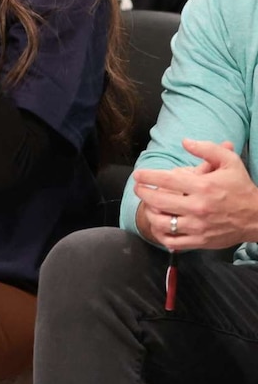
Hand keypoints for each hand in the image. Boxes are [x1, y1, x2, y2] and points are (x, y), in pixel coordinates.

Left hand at [134, 139, 257, 249]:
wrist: (257, 217)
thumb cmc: (241, 187)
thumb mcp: (230, 162)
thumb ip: (207, 149)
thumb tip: (184, 142)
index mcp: (204, 186)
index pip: (167, 180)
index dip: (147, 176)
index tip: (138, 174)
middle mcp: (198, 207)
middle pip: (159, 200)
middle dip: (143, 193)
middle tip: (138, 188)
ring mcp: (198, 226)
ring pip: (162, 222)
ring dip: (149, 213)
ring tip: (148, 205)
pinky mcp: (200, 241)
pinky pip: (172, 241)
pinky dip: (161, 234)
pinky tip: (159, 225)